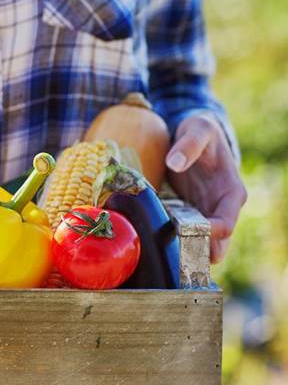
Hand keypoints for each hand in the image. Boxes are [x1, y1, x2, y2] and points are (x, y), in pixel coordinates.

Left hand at [166, 115, 246, 263]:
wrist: (194, 134)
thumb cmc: (201, 131)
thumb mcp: (198, 130)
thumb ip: (189, 145)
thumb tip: (174, 163)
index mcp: (231, 193)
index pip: (225, 225)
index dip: (207, 234)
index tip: (182, 230)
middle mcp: (221, 209)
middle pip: (213, 244)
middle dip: (194, 251)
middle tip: (169, 254)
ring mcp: (204, 214)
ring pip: (198, 244)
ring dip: (181, 250)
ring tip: (158, 251)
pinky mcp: (189, 214)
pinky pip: (182, 234)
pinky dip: (171, 240)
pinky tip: (152, 239)